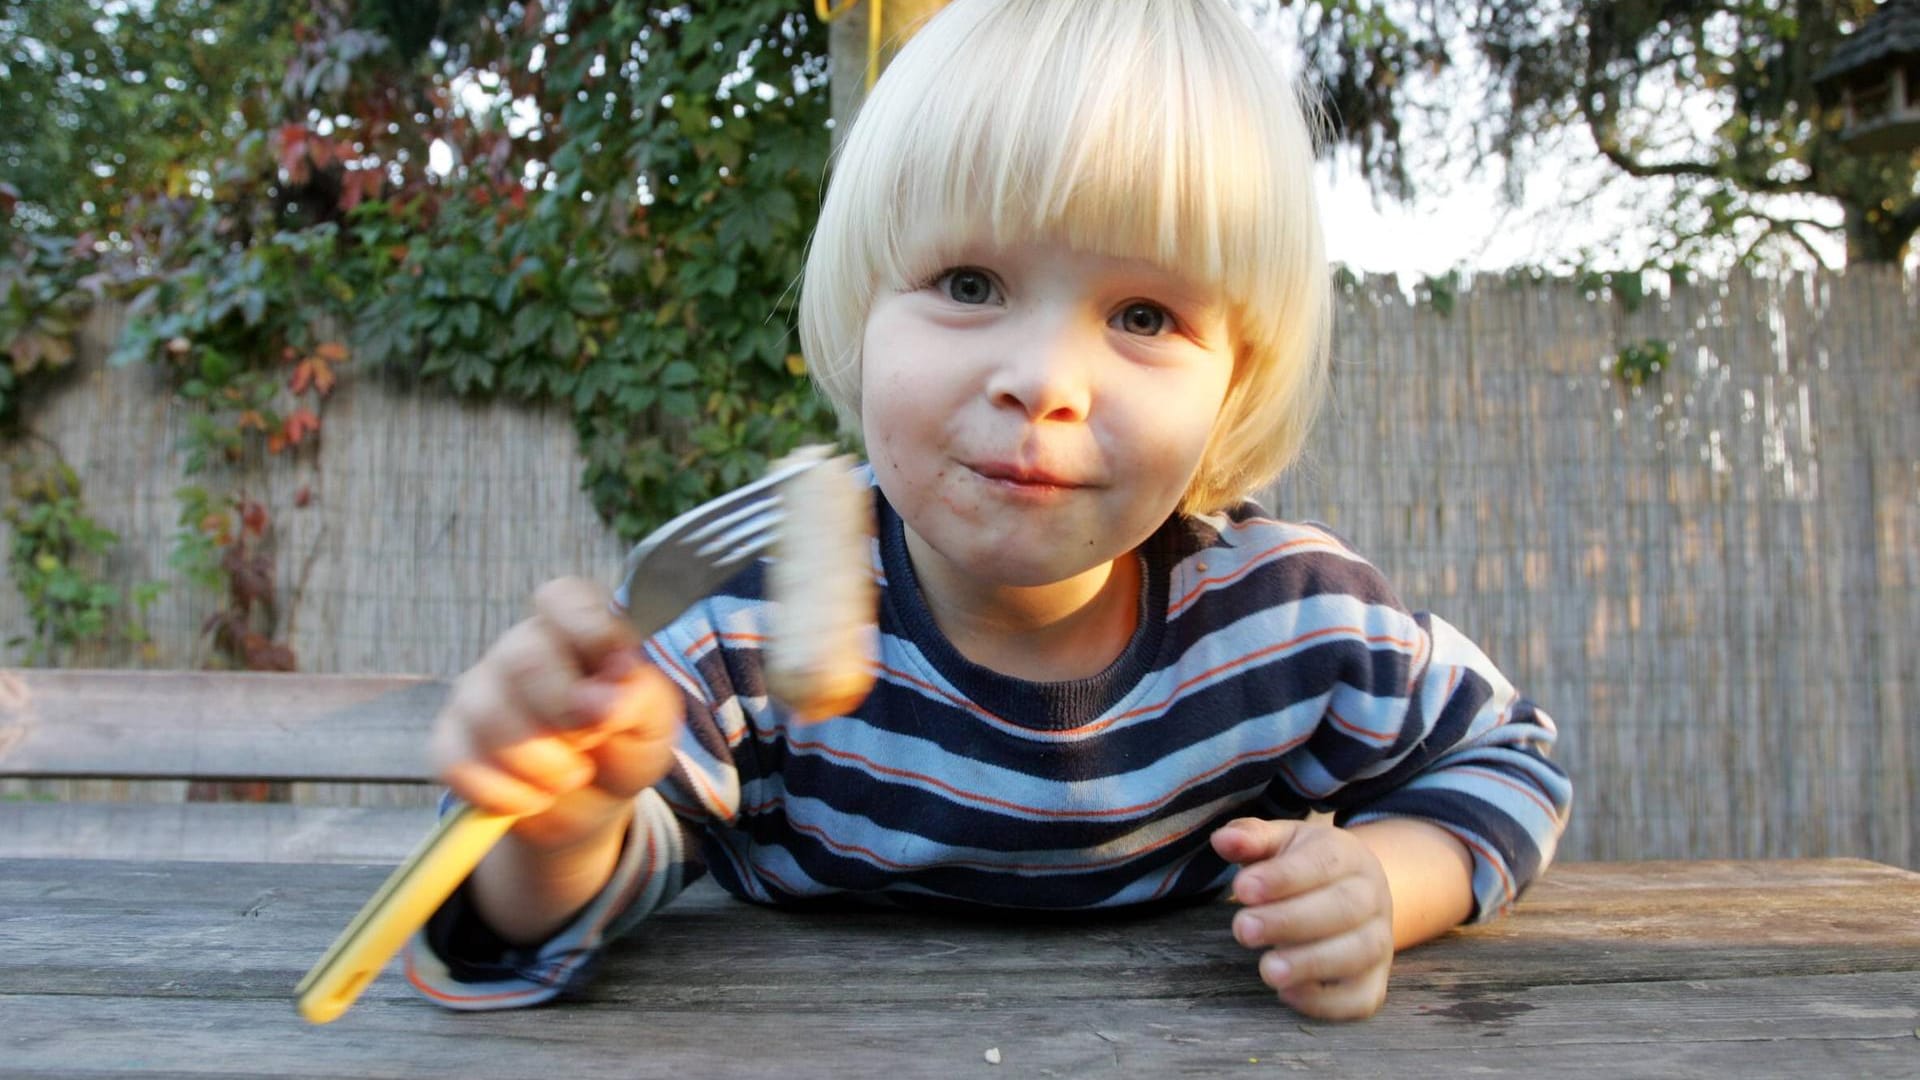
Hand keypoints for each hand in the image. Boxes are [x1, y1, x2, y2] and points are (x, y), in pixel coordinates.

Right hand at [430, 577, 684, 851]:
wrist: (592, 801)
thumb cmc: (625, 742)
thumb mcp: (653, 719)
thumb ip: (641, 698)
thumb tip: (611, 696)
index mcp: (574, 627)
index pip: (563, 598)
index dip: (587, 626)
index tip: (616, 666)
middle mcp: (519, 648)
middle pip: (522, 661)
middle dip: (565, 714)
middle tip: (592, 743)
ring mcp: (477, 692)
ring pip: (488, 717)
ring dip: (541, 764)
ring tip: (570, 776)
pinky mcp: (449, 741)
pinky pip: (460, 764)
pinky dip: (506, 794)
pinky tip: (533, 796)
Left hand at [1210, 817, 1394, 1019]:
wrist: (1355, 893)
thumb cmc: (1305, 866)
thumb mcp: (1281, 842)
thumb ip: (1252, 838)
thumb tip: (1223, 840)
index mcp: (1348, 855)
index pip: (1322, 863)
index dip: (1282, 878)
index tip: (1243, 889)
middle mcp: (1372, 897)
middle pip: (1343, 908)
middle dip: (1290, 921)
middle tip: (1243, 929)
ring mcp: (1378, 940)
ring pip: (1358, 953)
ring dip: (1311, 963)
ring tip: (1267, 969)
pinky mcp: (1373, 982)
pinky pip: (1360, 997)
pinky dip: (1326, 1002)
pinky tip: (1287, 993)